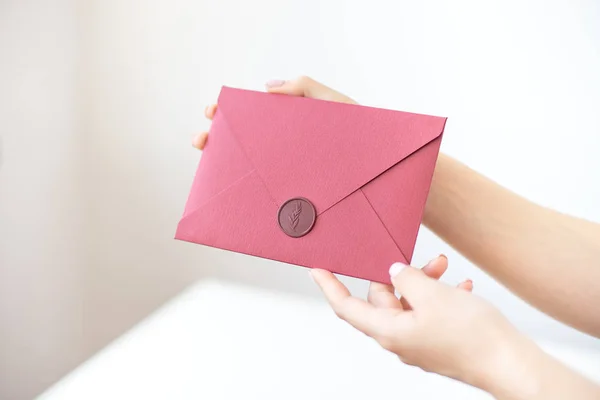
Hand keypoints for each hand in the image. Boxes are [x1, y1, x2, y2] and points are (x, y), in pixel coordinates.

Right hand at [192, 76, 472, 297]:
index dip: (232, 118)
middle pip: (249, 151)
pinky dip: (257, 204)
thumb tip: (267, 88)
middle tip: (204, 143)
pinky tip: (243, 203)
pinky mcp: (308, 209)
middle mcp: (294, 159)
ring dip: (232, 176)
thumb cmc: (375, 143)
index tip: (212, 114)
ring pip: (258, 180)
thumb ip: (307, 90)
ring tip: (218, 172)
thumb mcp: (340, 108)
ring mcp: (300, 185)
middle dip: (222, 145)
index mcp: (298, 132)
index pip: (256, 122)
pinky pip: (278, 206)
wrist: (403, 182)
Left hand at [311, 256, 528, 393]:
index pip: (347, 307)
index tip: (317, 270)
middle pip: (384, 300)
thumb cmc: (472, 335)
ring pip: (410, 303)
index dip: (330, 287)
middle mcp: (400, 339)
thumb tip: (395, 272)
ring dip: (425, 282)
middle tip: (424, 260)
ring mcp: (419, 342)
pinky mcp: (438, 342)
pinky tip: (460, 287)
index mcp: (389, 331)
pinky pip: (430, 314)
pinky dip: (440, 297)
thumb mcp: (433, 295)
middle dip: (401, 274)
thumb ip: (408, 278)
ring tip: (445, 267)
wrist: (511, 364)